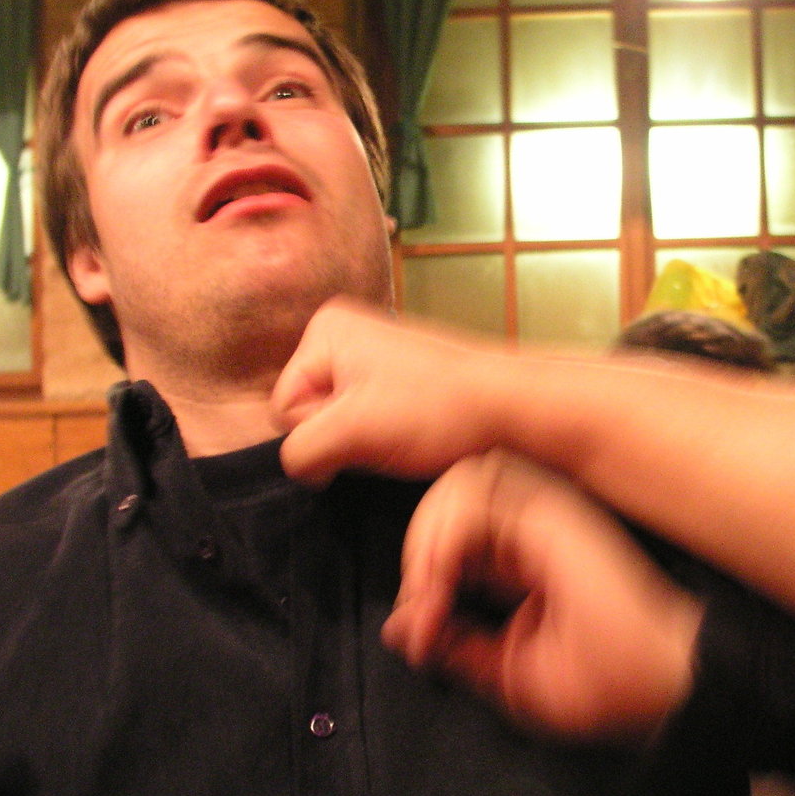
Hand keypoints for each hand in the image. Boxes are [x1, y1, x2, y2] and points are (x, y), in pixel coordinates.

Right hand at [272, 298, 507, 485]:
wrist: (509, 407)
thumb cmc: (436, 408)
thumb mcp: (351, 431)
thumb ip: (301, 450)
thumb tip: (300, 465)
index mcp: (326, 330)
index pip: (285, 406)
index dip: (320, 434)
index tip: (366, 429)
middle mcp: (345, 335)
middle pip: (309, 413)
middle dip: (342, 437)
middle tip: (386, 434)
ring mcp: (374, 357)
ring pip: (340, 423)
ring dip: (366, 441)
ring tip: (404, 434)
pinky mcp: (398, 381)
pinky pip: (368, 422)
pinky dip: (385, 437)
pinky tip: (413, 435)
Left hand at [384, 451, 702, 742]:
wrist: (659, 691)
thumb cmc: (605, 685)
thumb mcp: (507, 669)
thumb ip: (456, 642)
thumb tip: (401, 627)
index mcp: (525, 558)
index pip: (453, 532)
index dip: (422, 571)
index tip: (419, 629)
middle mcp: (535, 529)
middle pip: (450, 499)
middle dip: (416, 548)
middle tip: (418, 604)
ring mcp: (546, 518)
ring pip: (460, 483)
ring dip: (427, 535)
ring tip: (428, 588)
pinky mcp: (553, 519)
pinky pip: (477, 496)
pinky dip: (445, 535)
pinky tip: (444, 579)